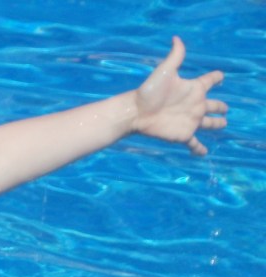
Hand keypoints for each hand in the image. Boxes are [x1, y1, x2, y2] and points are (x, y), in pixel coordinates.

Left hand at [134, 36, 226, 154]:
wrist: (135, 113)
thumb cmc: (149, 92)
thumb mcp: (164, 71)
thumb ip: (175, 56)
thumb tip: (176, 38)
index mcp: (193, 88)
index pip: (210, 81)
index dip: (216, 78)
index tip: (220, 76)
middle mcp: (195, 105)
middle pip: (213, 105)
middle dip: (220, 107)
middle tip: (225, 108)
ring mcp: (190, 121)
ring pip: (209, 124)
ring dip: (216, 124)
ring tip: (223, 124)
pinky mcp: (183, 135)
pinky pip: (194, 144)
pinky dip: (199, 149)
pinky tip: (204, 153)